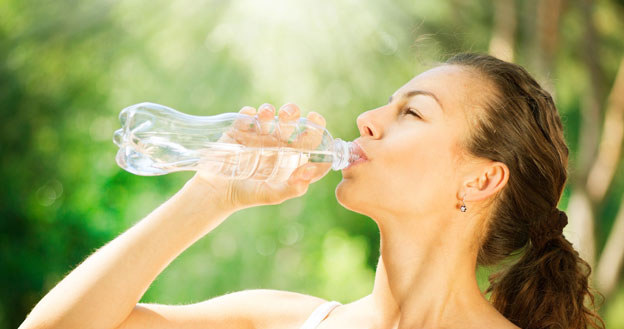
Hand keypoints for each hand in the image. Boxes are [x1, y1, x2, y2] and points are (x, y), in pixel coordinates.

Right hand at [189, 103, 329, 208]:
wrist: (216, 193)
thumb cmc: (248, 195)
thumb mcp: (272, 195)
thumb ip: (293, 188)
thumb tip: (310, 171)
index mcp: (291, 157)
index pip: (310, 141)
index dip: (316, 130)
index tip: (315, 121)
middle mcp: (277, 144)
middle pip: (290, 123)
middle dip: (292, 113)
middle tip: (288, 114)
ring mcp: (257, 136)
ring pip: (268, 116)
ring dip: (269, 111)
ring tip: (266, 112)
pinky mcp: (238, 132)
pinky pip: (245, 117)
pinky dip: (248, 114)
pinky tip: (249, 117)